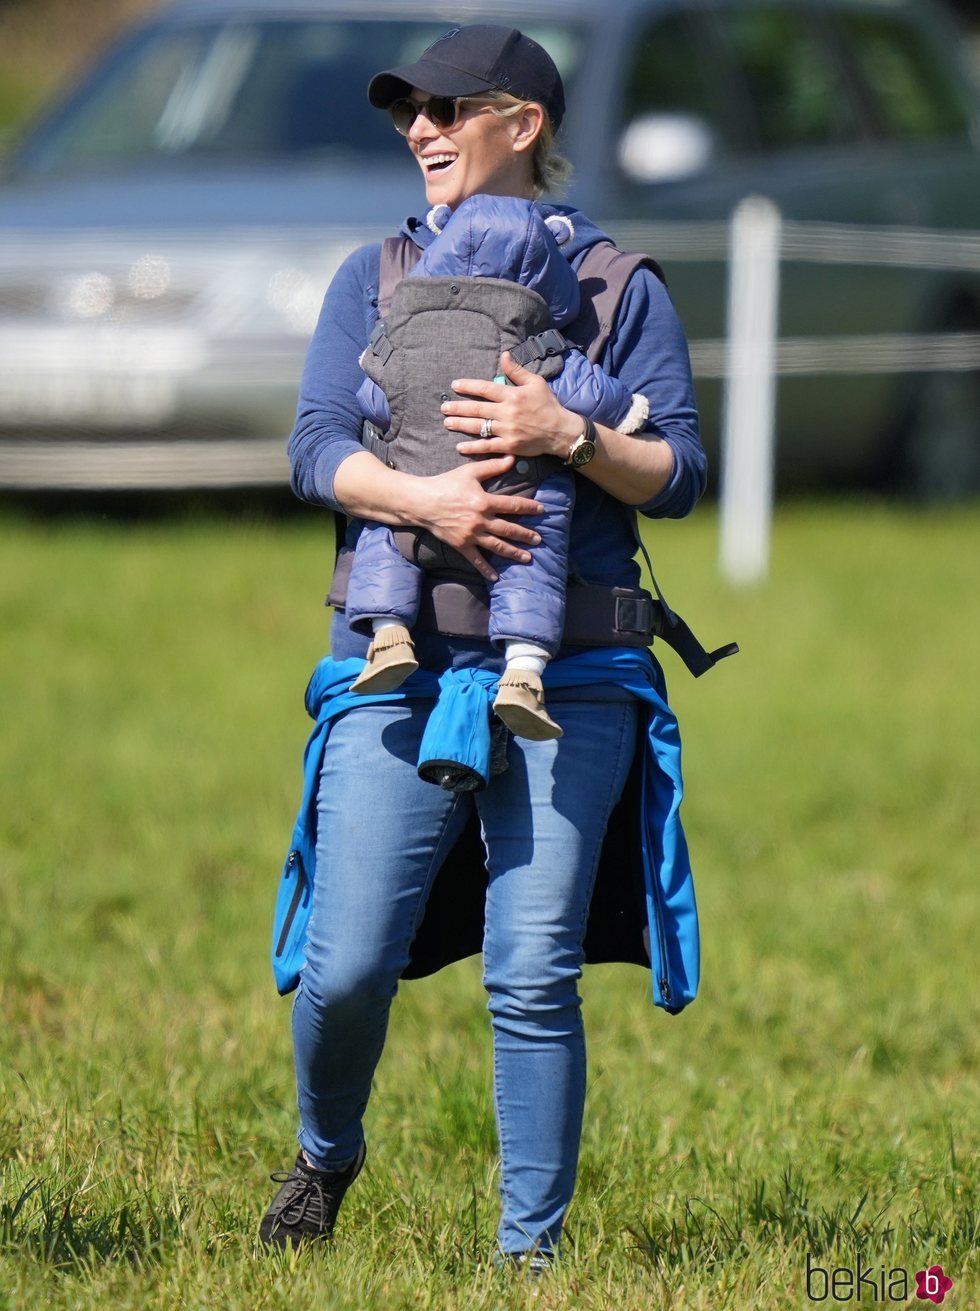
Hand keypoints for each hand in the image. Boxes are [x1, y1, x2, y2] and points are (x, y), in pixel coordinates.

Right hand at [410, 456, 544, 581]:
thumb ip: (492, 466)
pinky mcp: (461, 545)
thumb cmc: (446, 484)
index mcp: (484, 502)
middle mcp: (480, 521)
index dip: (529, 507)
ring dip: (514, 553)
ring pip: (497, 546)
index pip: (513, 505)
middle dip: (526, 535)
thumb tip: (512, 459)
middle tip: (539, 540)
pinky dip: (485, 569)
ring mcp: (471, 535)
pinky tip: (495, 578)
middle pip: (509, 529)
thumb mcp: (469, 472)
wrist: (422, 503)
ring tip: (528, 558)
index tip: (542, 510)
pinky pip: (475, 560)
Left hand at [443, 351, 581, 459]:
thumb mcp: (536, 383)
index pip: (485, 389)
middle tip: (444, 407)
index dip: (468, 387)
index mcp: (512, 395)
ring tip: (447, 422)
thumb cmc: (548, 405)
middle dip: (457, 408)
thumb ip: (517, 371)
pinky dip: (472, 447)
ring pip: (478, 427)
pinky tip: (460, 446)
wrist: (560, 431)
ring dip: (460, 425)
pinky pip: (487, 447)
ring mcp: (507, 430)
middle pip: (476, 409)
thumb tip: (504, 355)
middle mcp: (507, 412)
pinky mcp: (509, 445)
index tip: (454, 386)